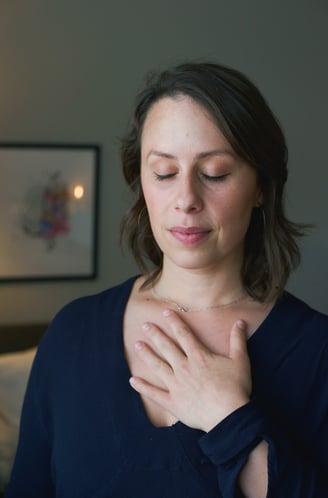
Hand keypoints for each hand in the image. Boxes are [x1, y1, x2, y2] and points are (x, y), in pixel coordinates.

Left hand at [129, 309, 251, 431]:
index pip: (184, 334)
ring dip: (147, 355)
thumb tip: (240, 322)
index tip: (164, 312)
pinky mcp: (173, 403)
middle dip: (155, 334)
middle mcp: (184, 367)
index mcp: (199, 357)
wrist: (229, 416)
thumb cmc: (236, 388)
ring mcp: (177, 385)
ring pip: (158, 366)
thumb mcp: (240, 360)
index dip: (174, 322)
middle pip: (167, 347)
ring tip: (137, 345)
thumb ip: (237, 340)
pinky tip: (132, 380)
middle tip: (145, 325)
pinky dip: (143, 387)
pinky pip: (155, 394)